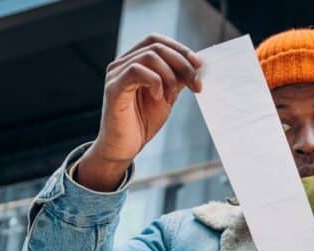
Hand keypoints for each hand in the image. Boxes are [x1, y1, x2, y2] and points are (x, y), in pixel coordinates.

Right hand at [78, 33, 202, 190]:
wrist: (125, 147)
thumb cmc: (143, 121)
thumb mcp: (167, 96)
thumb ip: (178, 79)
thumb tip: (197, 65)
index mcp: (134, 62)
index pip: (156, 41)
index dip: (180, 49)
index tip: (200, 65)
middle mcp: (121, 64)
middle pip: (156, 46)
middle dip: (183, 64)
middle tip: (197, 84)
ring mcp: (116, 75)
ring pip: (149, 56)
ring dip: (170, 76)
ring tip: (171, 96)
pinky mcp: (114, 88)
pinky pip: (136, 71)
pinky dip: (155, 82)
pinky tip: (159, 98)